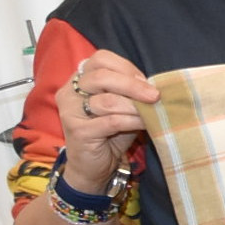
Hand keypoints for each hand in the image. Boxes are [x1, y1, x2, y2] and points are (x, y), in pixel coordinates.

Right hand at [57, 49, 157, 180]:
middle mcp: (69, 91)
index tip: (146, 81)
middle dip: (133, 85)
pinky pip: (111, 121)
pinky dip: (132, 121)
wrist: (94, 165)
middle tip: (155, 95)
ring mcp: (70, 111)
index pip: (100, 59)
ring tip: (152, 112)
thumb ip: (130, 91)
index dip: (126, 67)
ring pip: (107, 100)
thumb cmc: (111, 131)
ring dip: (135, 106)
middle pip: (101, 76)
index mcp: (79, 79)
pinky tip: (144, 124)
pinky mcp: (77, 130)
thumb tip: (155, 83)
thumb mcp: (122, 105)